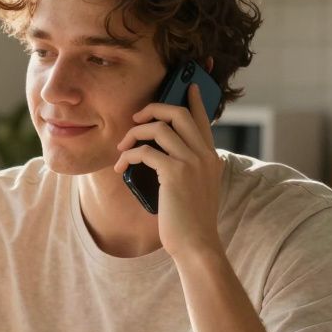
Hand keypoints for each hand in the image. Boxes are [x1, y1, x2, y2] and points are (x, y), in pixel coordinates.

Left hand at [113, 83, 224, 260]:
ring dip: (134, 134)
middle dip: (153, 109)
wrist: (197, 245)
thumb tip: (166, 156)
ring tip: (122, 148)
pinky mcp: (174, 173)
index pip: (202, 119)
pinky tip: (120, 166)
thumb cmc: (192, 222)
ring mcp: (191, 162)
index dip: (195, 100)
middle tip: (136, 119)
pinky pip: (145, 151)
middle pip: (178, 113)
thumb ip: (192, 169)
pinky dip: (128, 156)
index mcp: (211, 157)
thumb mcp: (199, 189)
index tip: (188, 85)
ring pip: (158, 128)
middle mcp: (204, 155)